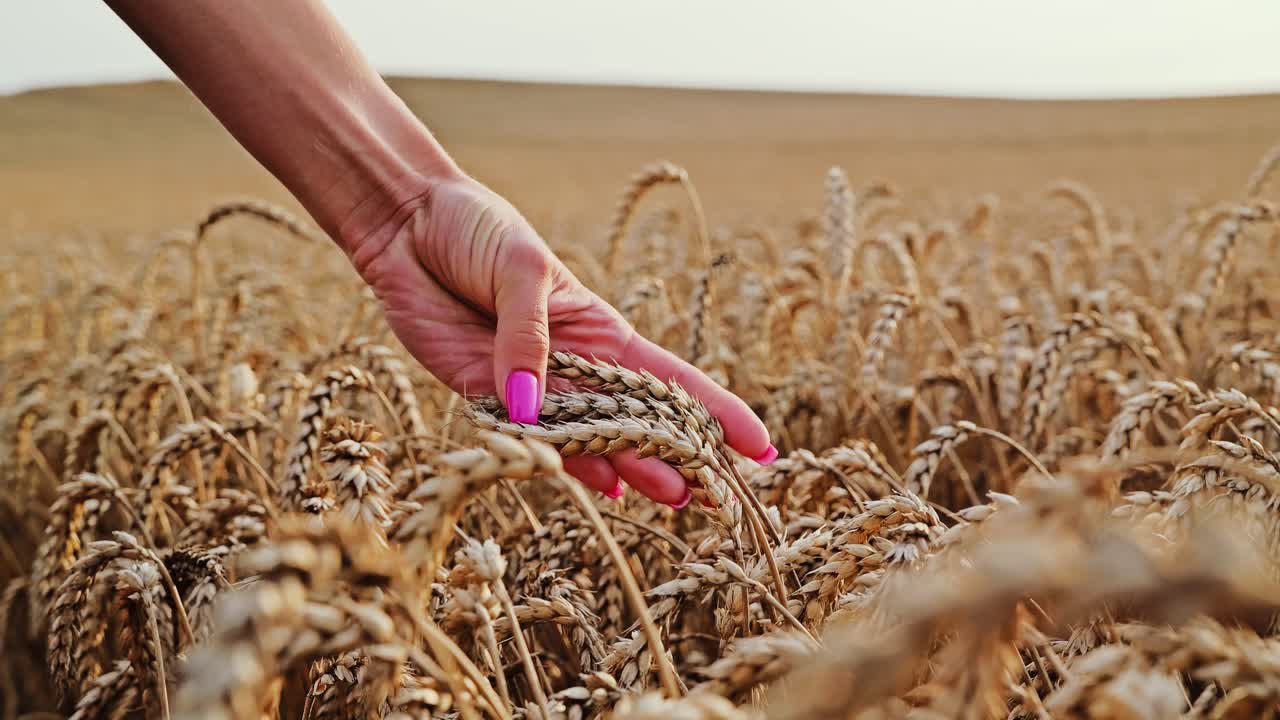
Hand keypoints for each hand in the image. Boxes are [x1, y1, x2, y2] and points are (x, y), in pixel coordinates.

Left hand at [347, 175, 776, 505]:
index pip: (670, 378)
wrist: (405, 226)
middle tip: (720, 493)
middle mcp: (574, 366)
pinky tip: (602, 486)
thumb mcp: (519, 266)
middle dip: (680, 453)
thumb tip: (530, 403)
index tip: (759, 444)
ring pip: (590, 439)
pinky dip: (560, 464)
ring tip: (675, 497)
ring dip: (631, 467)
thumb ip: (527, 334)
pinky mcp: (482, 397)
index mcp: (599, 330)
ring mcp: (531, 387)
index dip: (716, 410)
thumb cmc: (476, 230)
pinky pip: (526, 440)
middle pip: (636, 420)